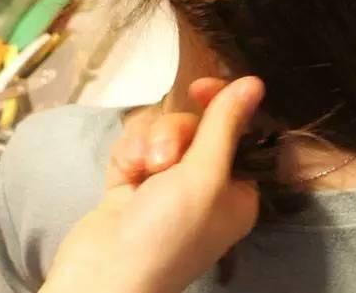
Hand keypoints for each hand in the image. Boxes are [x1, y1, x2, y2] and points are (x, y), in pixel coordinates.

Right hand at [41, 76, 263, 292]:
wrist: (100, 276)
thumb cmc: (168, 231)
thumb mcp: (205, 176)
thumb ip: (225, 125)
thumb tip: (255, 83)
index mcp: (235, 189)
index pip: (236, 130)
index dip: (220, 105)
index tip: (199, 89)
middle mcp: (204, 184)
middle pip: (195, 127)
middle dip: (174, 136)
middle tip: (164, 160)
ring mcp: (165, 183)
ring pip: (161, 132)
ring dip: (149, 145)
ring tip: (141, 173)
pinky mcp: (132, 181)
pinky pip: (135, 144)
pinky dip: (128, 155)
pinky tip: (123, 175)